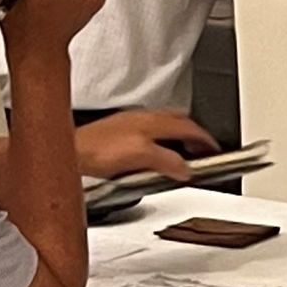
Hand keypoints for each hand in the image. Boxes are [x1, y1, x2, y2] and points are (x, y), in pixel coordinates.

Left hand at [72, 110, 214, 181]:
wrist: (71, 150)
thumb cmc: (97, 151)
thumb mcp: (141, 158)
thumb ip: (167, 162)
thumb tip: (186, 169)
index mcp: (153, 121)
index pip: (189, 126)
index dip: (206, 139)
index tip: (215, 148)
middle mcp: (144, 118)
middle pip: (180, 122)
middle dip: (195, 134)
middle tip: (203, 149)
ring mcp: (131, 123)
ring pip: (164, 125)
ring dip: (178, 136)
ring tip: (183, 151)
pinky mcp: (119, 131)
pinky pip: (149, 132)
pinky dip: (161, 141)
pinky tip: (154, 153)